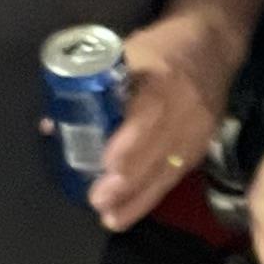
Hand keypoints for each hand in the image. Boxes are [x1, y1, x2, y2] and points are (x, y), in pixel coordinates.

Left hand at [85, 9, 236, 229]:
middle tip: (100, 202)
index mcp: (165, 77)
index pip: (151, 113)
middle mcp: (187, 107)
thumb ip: (93, 87)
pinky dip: (153, 194)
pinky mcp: (203, 144)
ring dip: (140, 197)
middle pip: (160, 150)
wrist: (213, 44)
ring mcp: (199, 128)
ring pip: (170, 168)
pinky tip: (131, 211)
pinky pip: (178, 174)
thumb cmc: (160, 47)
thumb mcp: (127, 52)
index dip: (131, 142)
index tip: (109, 165)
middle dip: (130, 181)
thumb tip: (50, 124)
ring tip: (112, 219)